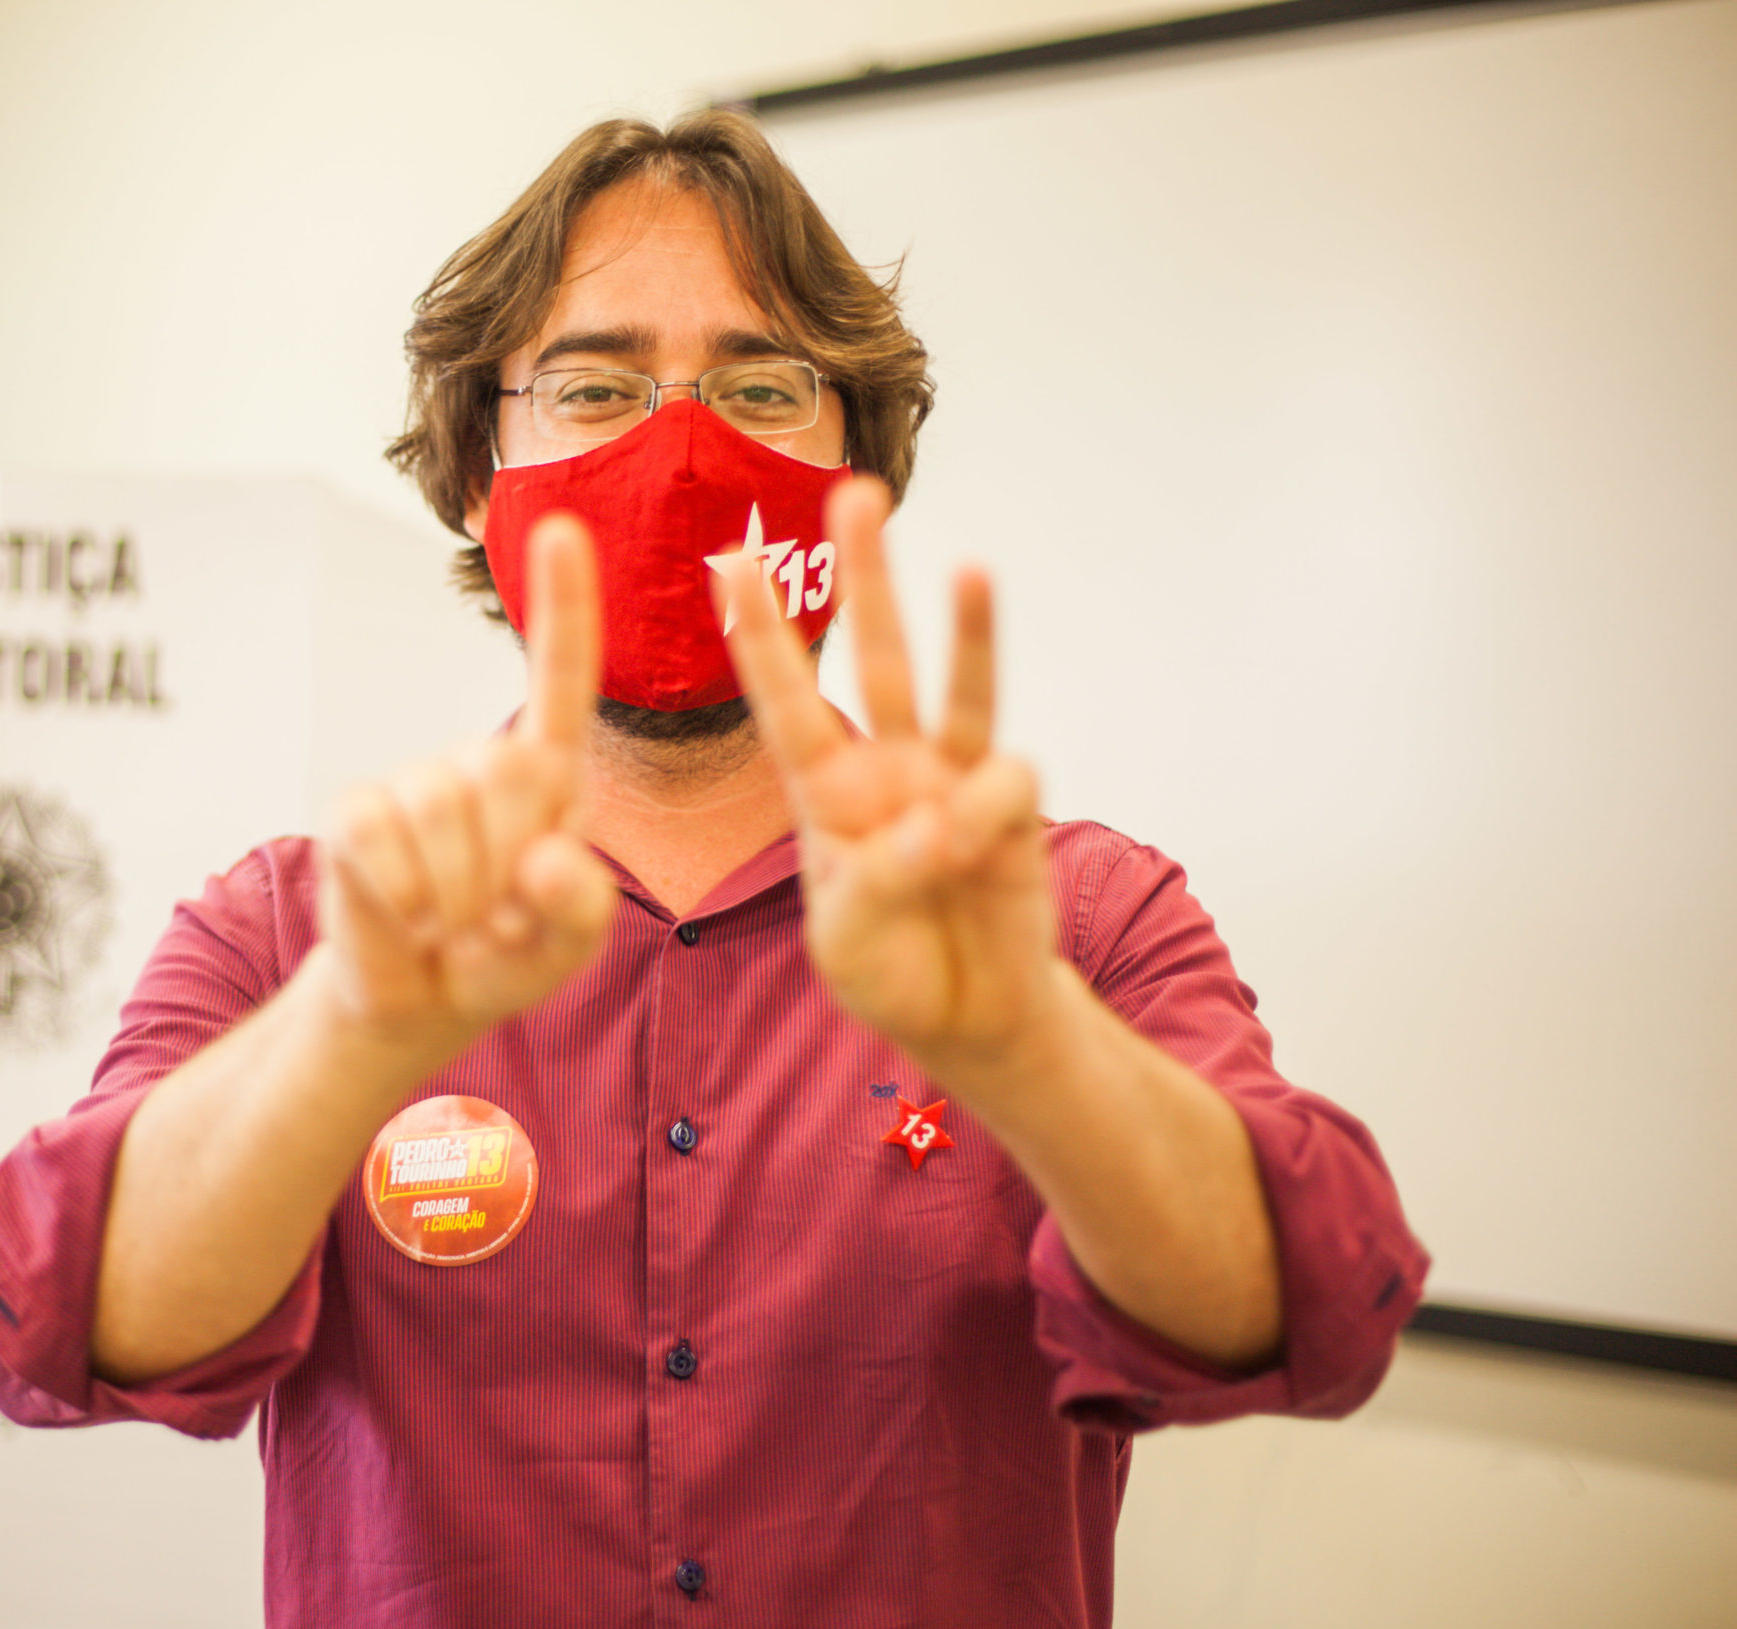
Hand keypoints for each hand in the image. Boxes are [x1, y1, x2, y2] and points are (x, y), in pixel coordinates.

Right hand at [316, 514, 619, 1048]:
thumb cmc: (501, 959)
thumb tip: (547, 860)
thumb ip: (580, 912)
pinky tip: (404, 915)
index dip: (564, 607)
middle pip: (508, 773)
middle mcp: (484, 763)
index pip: (562, 683)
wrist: (415, 998)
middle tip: (495, 917)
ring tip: (451, 924)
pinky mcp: (357, 811)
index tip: (562, 529)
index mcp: (552, 779)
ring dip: (453, 895)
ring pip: (443, 807)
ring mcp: (417, 781)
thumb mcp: (562, 949)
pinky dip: (397, 894)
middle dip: (507, 866)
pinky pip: (377, 837)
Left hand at [720, 477, 1057, 1061]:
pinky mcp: (1012, 809)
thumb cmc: (890, 975)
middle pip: (877, 656)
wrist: (969, 1019)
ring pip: (957, 684)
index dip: (761, 635)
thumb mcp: (851, 944)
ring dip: (968, 626)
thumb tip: (936, 824)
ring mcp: (954, 780)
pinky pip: (1005, 781)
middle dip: (867, 578)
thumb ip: (880, 884)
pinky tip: (970, 858)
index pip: (785, 702)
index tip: (732, 564)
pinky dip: (983, 813)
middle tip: (856, 495)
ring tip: (969, 566)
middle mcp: (890, 768)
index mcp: (827, 795)